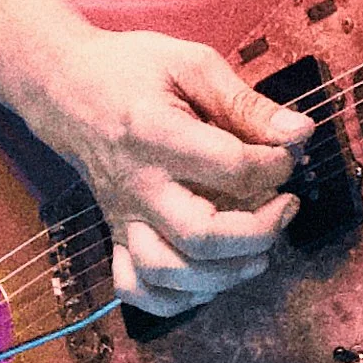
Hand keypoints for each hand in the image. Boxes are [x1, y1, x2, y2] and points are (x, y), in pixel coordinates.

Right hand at [31, 25, 312, 316]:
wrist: (62, 87)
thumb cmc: (131, 69)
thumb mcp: (190, 62)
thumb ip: (245, 102)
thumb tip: (300, 134)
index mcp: (156, 134)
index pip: (230, 168)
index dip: (276, 164)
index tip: (290, 150)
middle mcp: (138, 187)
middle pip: (200, 237)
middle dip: (259, 232)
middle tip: (287, 205)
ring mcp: (122, 218)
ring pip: (169, 274)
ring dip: (224, 276)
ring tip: (260, 252)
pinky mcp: (115, 235)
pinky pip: (136, 290)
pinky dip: (176, 300)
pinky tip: (212, 278)